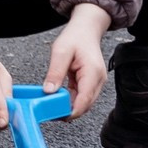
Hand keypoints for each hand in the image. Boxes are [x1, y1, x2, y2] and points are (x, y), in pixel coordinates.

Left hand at [42, 2, 111, 116]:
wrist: (86, 30)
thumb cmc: (75, 37)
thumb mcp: (60, 52)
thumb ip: (55, 72)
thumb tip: (48, 91)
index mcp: (92, 73)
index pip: (84, 100)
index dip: (71, 112)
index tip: (57, 117)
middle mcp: (98, 81)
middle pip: (85, 105)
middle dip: (69, 112)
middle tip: (49, 114)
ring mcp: (96, 83)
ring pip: (83, 102)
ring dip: (69, 107)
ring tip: (51, 108)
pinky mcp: (91, 83)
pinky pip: (81, 96)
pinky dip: (70, 100)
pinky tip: (57, 100)